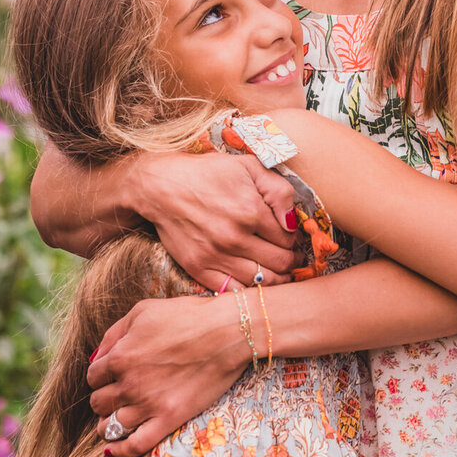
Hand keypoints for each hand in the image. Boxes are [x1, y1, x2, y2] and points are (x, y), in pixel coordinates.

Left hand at [88, 294, 249, 456]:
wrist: (227, 332)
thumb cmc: (187, 316)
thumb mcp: (143, 311)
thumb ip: (113, 334)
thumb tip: (96, 357)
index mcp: (120, 357)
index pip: (92, 376)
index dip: (100, 375)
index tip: (110, 375)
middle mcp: (130, 384)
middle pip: (98, 402)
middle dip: (103, 398)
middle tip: (114, 394)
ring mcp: (149, 404)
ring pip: (111, 426)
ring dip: (106, 425)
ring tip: (112, 421)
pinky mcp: (169, 419)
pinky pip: (136, 445)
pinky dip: (120, 451)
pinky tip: (113, 450)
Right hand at [136, 150, 297, 290]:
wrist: (161, 186)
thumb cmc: (207, 173)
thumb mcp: (248, 166)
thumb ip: (278, 190)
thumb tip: (293, 222)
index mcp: (251, 211)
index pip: (289, 238)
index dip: (294, 240)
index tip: (292, 239)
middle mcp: (235, 237)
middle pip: (281, 263)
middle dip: (291, 262)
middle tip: (292, 259)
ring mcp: (216, 256)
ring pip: (262, 281)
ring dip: (277, 279)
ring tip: (280, 272)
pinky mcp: (199, 268)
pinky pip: (233, 290)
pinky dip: (249, 289)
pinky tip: (254, 280)